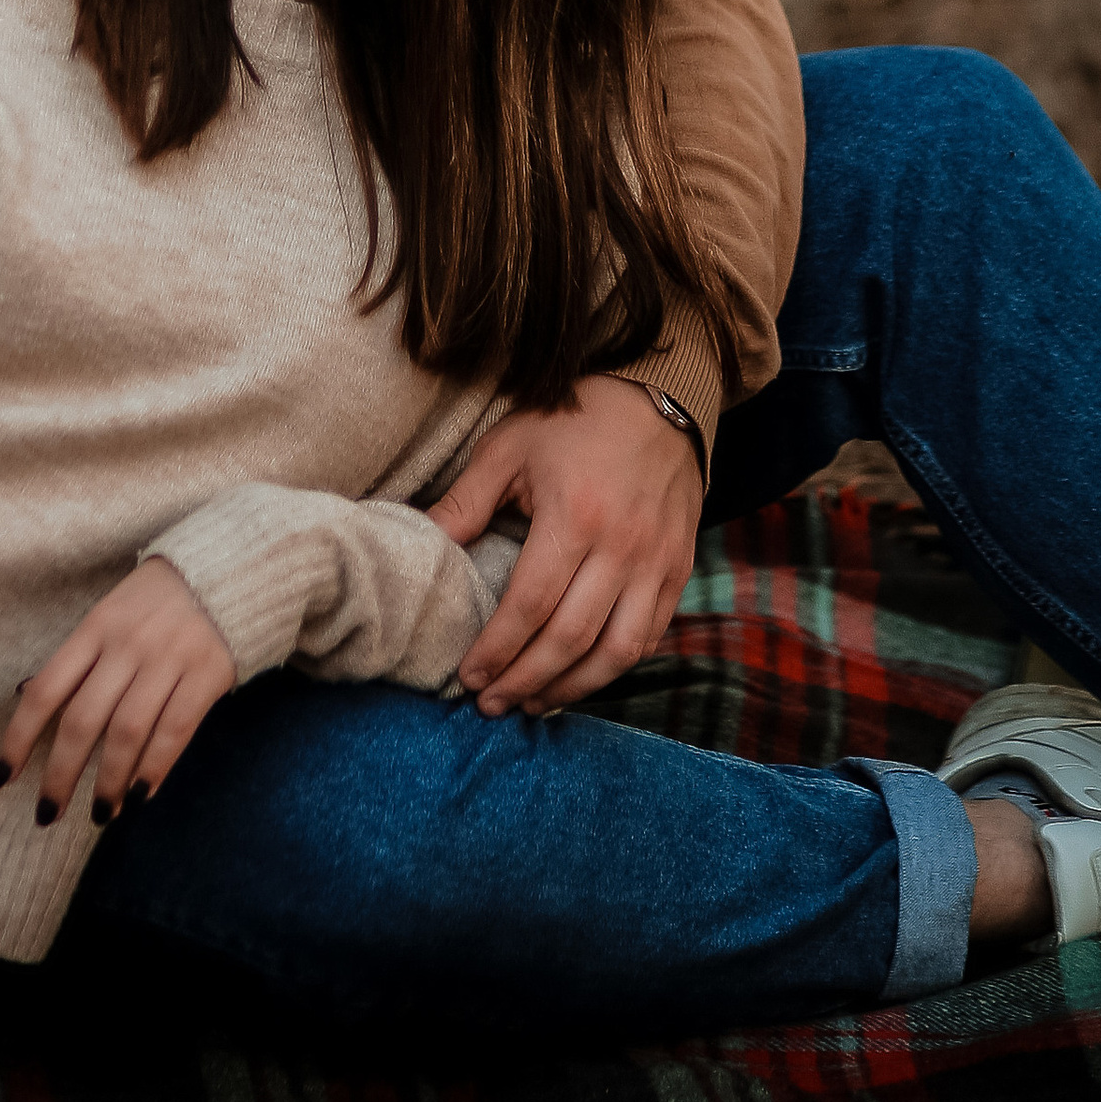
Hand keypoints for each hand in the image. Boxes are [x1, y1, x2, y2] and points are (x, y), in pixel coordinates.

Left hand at [0, 559, 234, 825]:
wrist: (225, 569)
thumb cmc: (154, 602)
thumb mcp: (108, 615)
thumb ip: (76, 659)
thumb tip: (24, 698)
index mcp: (94, 629)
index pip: (45, 691)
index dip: (19, 738)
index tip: (1, 778)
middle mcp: (126, 645)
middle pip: (83, 720)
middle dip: (61, 775)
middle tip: (47, 815)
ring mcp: (167, 660)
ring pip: (127, 732)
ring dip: (109, 782)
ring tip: (100, 814)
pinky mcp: (206, 674)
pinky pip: (175, 730)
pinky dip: (155, 767)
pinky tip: (141, 796)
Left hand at [430, 377, 703, 718]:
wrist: (657, 397)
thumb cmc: (573, 419)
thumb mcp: (509, 448)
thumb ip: (466, 501)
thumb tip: (422, 544)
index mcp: (575, 516)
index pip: (531, 605)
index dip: (498, 650)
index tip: (469, 676)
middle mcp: (622, 547)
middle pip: (571, 638)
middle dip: (526, 680)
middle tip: (492, 704)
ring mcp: (657, 562)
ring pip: (617, 651)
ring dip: (572, 687)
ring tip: (533, 704)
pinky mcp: (678, 569)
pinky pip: (650, 636)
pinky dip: (614, 667)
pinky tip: (581, 678)